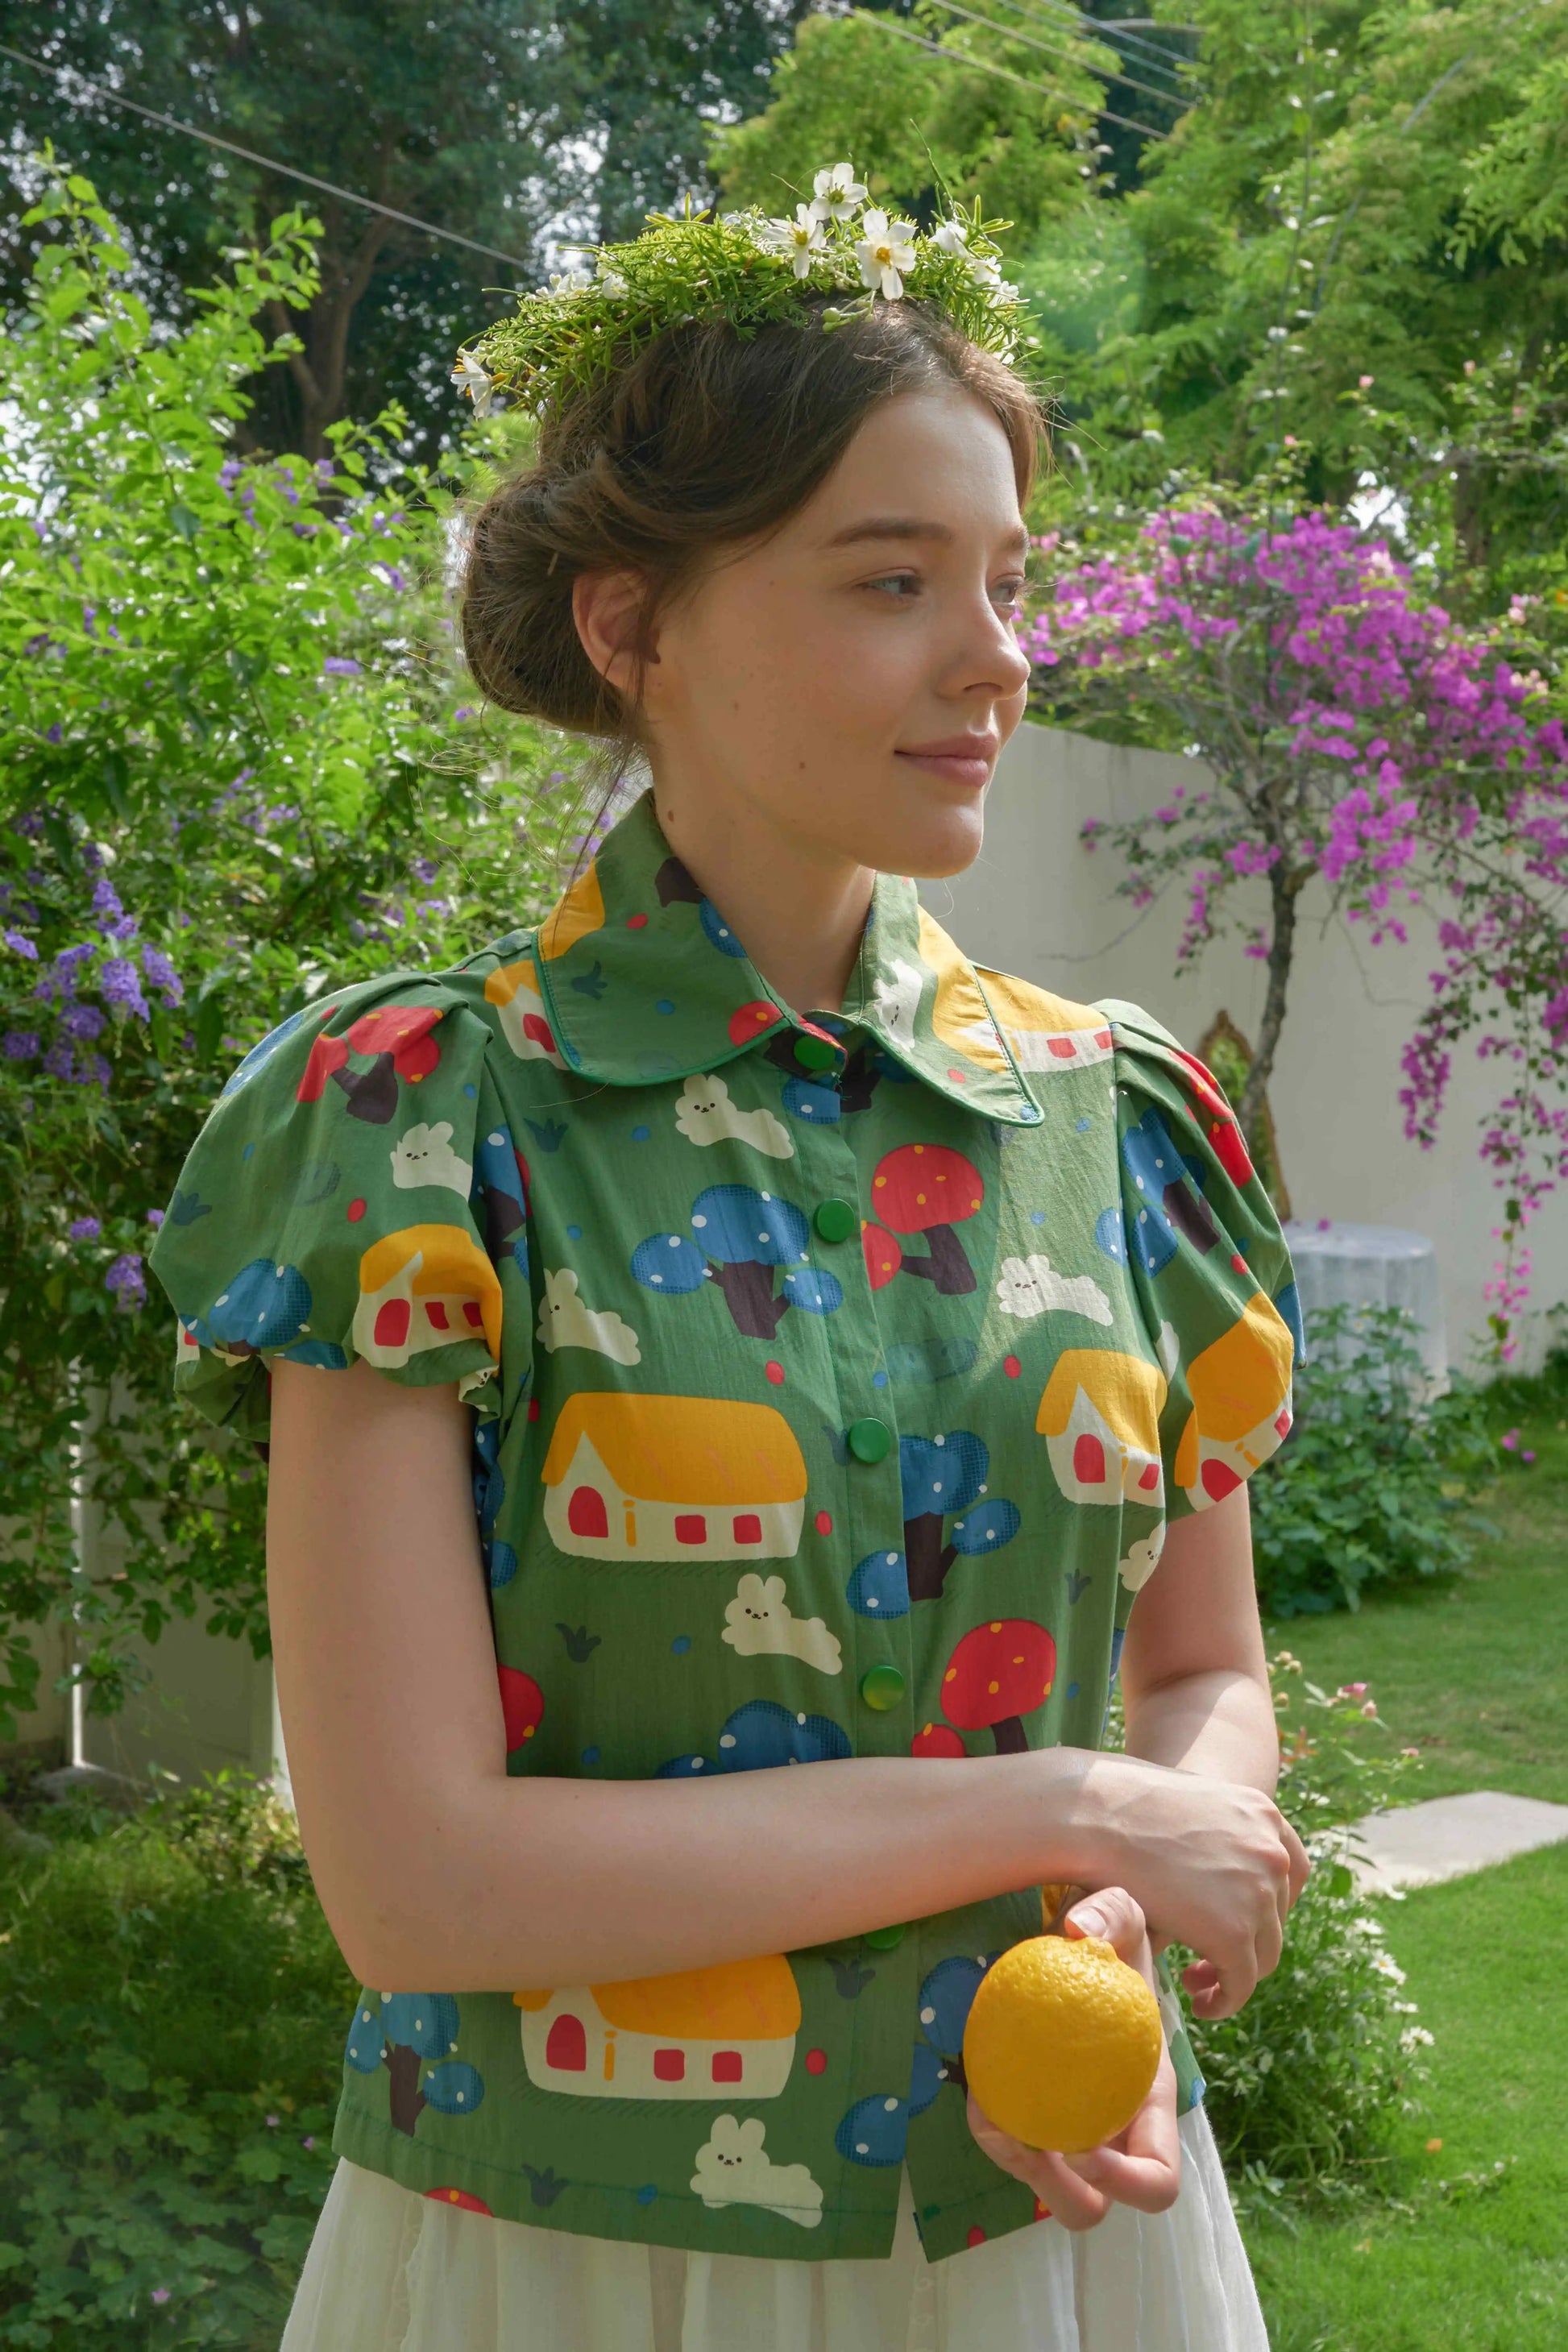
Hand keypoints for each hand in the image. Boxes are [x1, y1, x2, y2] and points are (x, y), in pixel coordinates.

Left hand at [966, 1887, 1179, 2230]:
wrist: (1084, 1946)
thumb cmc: (1112, 1938)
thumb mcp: (1121, 1912)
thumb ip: (1112, 1911)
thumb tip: (1079, 1932)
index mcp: (1149, 2102)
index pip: (1158, 2178)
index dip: (1126, 2183)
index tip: (1082, 2145)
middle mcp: (1115, 2127)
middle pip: (1096, 2203)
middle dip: (1062, 2192)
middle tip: (1031, 2147)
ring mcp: (1073, 2125)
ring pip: (1048, 2184)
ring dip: (1015, 2166)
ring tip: (989, 2115)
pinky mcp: (1035, 2111)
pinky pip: (1013, 2141)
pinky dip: (993, 2130)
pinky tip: (977, 2093)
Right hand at [1070, 1750, 1310, 2018]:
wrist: (1093, 1814)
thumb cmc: (1121, 1808)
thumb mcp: (1189, 1808)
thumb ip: (1215, 1835)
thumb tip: (1216, 1865)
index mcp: (1263, 1813)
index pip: (1294, 1870)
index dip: (1271, 1905)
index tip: (1244, 1923)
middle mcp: (1272, 1851)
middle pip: (1276, 1917)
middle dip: (1247, 1941)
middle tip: (1206, 1958)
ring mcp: (1258, 1892)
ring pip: (1264, 1955)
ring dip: (1235, 1974)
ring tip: (1197, 1981)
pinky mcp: (1233, 1933)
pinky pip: (1241, 1983)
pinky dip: (1225, 2000)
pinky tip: (1200, 2003)